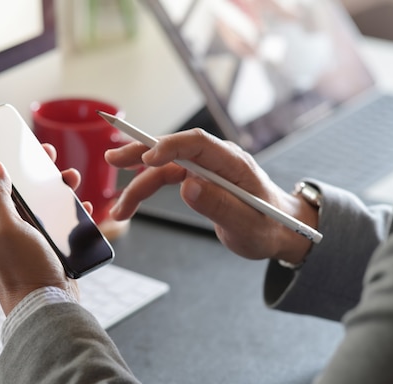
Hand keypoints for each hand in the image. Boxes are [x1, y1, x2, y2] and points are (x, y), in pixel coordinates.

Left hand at [0, 146, 84, 314]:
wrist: (47, 306)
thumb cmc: (23, 272)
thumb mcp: (3, 228)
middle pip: (5, 185)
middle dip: (23, 165)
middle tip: (39, 153)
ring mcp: (17, 235)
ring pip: (31, 199)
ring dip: (49, 185)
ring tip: (67, 177)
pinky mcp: (38, 243)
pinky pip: (50, 217)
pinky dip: (63, 207)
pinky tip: (77, 203)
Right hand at [105, 129, 316, 262]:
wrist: (279, 231)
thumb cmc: (269, 228)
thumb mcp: (248, 225)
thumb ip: (220, 206)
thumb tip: (188, 187)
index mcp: (234, 163)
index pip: (198, 143)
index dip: (170, 146)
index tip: (148, 158)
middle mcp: (216, 160)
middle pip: (173, 149)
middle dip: (141, 153)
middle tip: (112, 159)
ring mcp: (205, 168)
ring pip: (163, 168)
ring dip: (137, 185)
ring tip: (118, 209)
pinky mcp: (197, 178)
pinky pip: (166, 179)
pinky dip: (146, 191)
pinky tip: (129, 204)